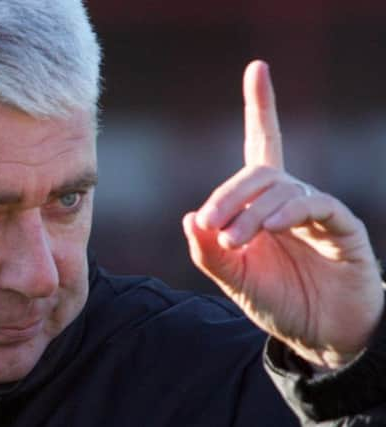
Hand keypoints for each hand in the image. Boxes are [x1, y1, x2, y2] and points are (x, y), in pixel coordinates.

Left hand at [182, 60, 384, 368]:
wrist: (320, 336)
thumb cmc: (277, 301)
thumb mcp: (234, 279)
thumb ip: (208, 253)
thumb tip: (189, 218)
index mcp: (262, 204)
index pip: (262, 146)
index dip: (261, 107)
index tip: (257, 68)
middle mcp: (290, 200)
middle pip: (258, 171)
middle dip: (229, 194)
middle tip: (212, 224)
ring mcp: (317, 211)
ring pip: (280, 187)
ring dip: (250, 212)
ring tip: (235, 241)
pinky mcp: (342, 227)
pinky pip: (316, 203)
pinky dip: (287, 212)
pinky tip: (270, 228)